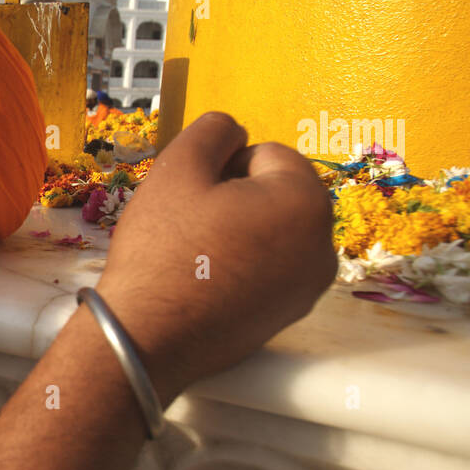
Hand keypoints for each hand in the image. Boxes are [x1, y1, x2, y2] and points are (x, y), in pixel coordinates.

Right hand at [96, 111, 336, 401]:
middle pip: (277, 194)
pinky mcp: (290, 316)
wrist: (146, 338)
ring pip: (273, 233)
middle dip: (238, 199)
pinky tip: (205, 283)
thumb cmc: (162, 250)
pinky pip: (271, 270)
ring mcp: (310, 287)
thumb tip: (235, 132)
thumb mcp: (177, 170)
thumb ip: (213, 130)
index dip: (222, 167)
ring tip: (197, 255)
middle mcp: (323, 244)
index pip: (268, 154)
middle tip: (191, 225)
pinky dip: (244, 266)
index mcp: (304, 200)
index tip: (192, 197)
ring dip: (241, 231)